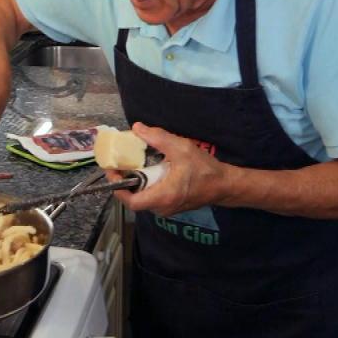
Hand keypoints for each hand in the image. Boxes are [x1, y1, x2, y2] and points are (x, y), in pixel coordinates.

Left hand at [106, 122, 229, 215]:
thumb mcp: (181, 148)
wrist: (224, 185)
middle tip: (120, 164)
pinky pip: (151, 197)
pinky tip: (147, 171)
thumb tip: (137, 128)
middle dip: (124, 182)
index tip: (113, 172)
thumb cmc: (204, 169)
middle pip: (134, 199)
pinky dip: (145, 185)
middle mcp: (162, 207)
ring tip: (131, 166)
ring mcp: (166, 208)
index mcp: (163, 196)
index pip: (131, 201)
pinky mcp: (170, 205)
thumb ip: (158, 138)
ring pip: (143, 198)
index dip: (118, 188)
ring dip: (135, 184)